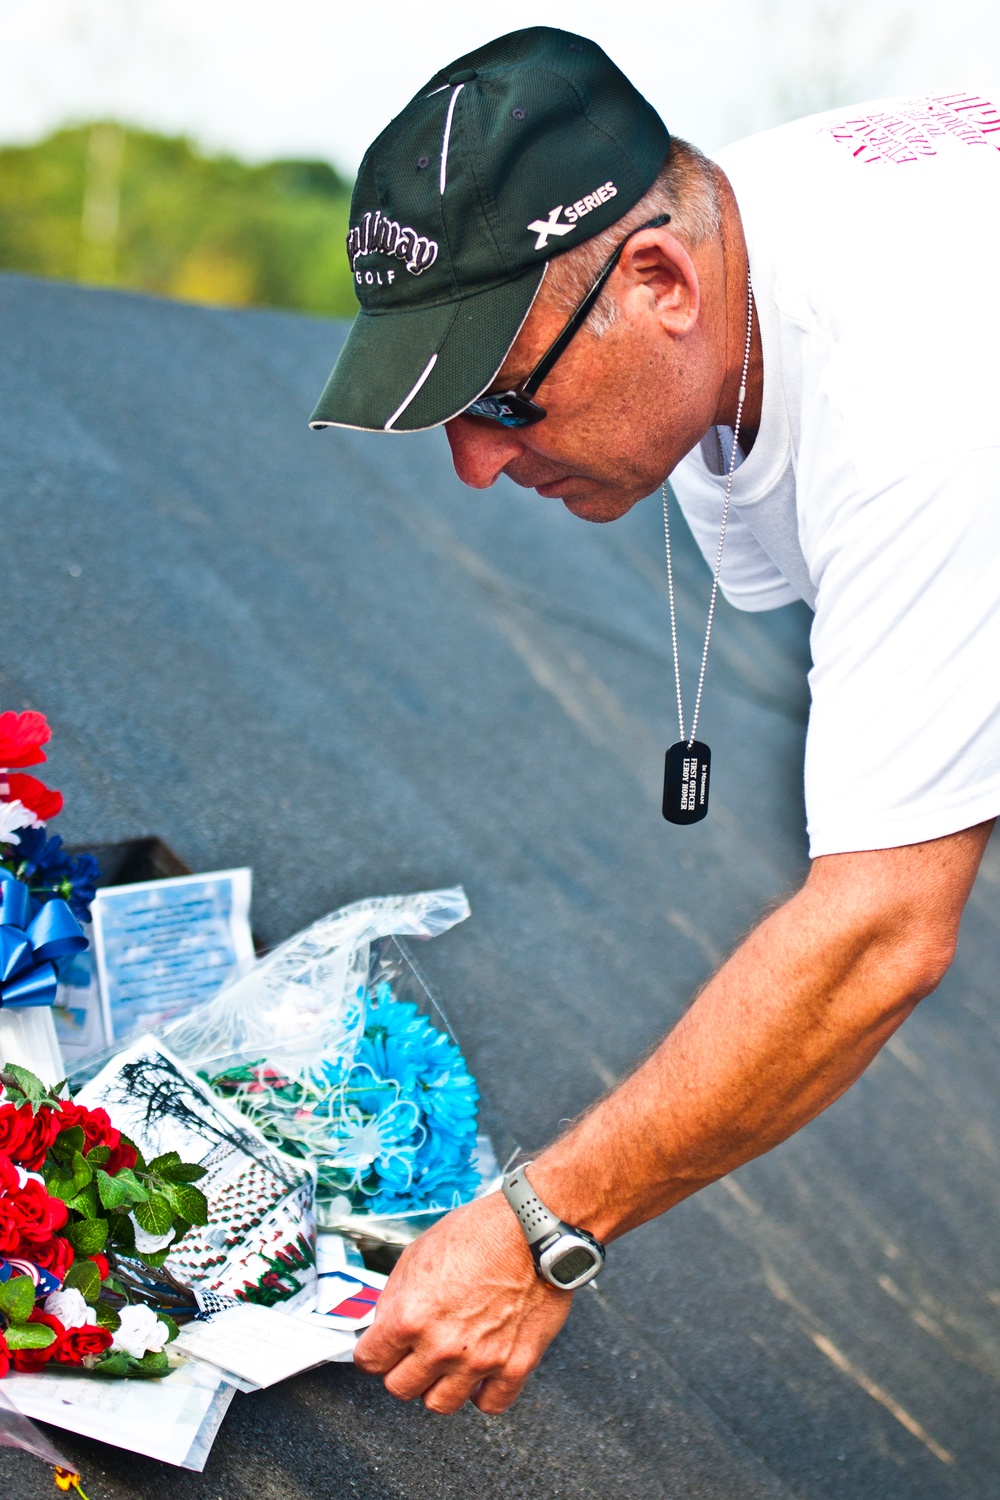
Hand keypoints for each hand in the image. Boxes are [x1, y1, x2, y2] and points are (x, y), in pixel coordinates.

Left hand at [354, 1190, 572, 1413]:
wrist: (532, 1228)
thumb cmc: (478, 1232)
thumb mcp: (417, 1253)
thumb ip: (395, 1297)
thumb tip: (383, 1323)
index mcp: (410, 1316)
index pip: (369, 1361)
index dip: (373, 1352)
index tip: (381, 1348)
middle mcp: (441, 1346)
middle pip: (400, 1389)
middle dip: (402, 1370)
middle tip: (414, 1352)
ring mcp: (479, 1361)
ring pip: (440, 1404)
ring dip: (439, 1385)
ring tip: (447, 1362)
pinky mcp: (515, 1365)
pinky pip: (490, 1405)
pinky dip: (482, 1393)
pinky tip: (481, 1372)